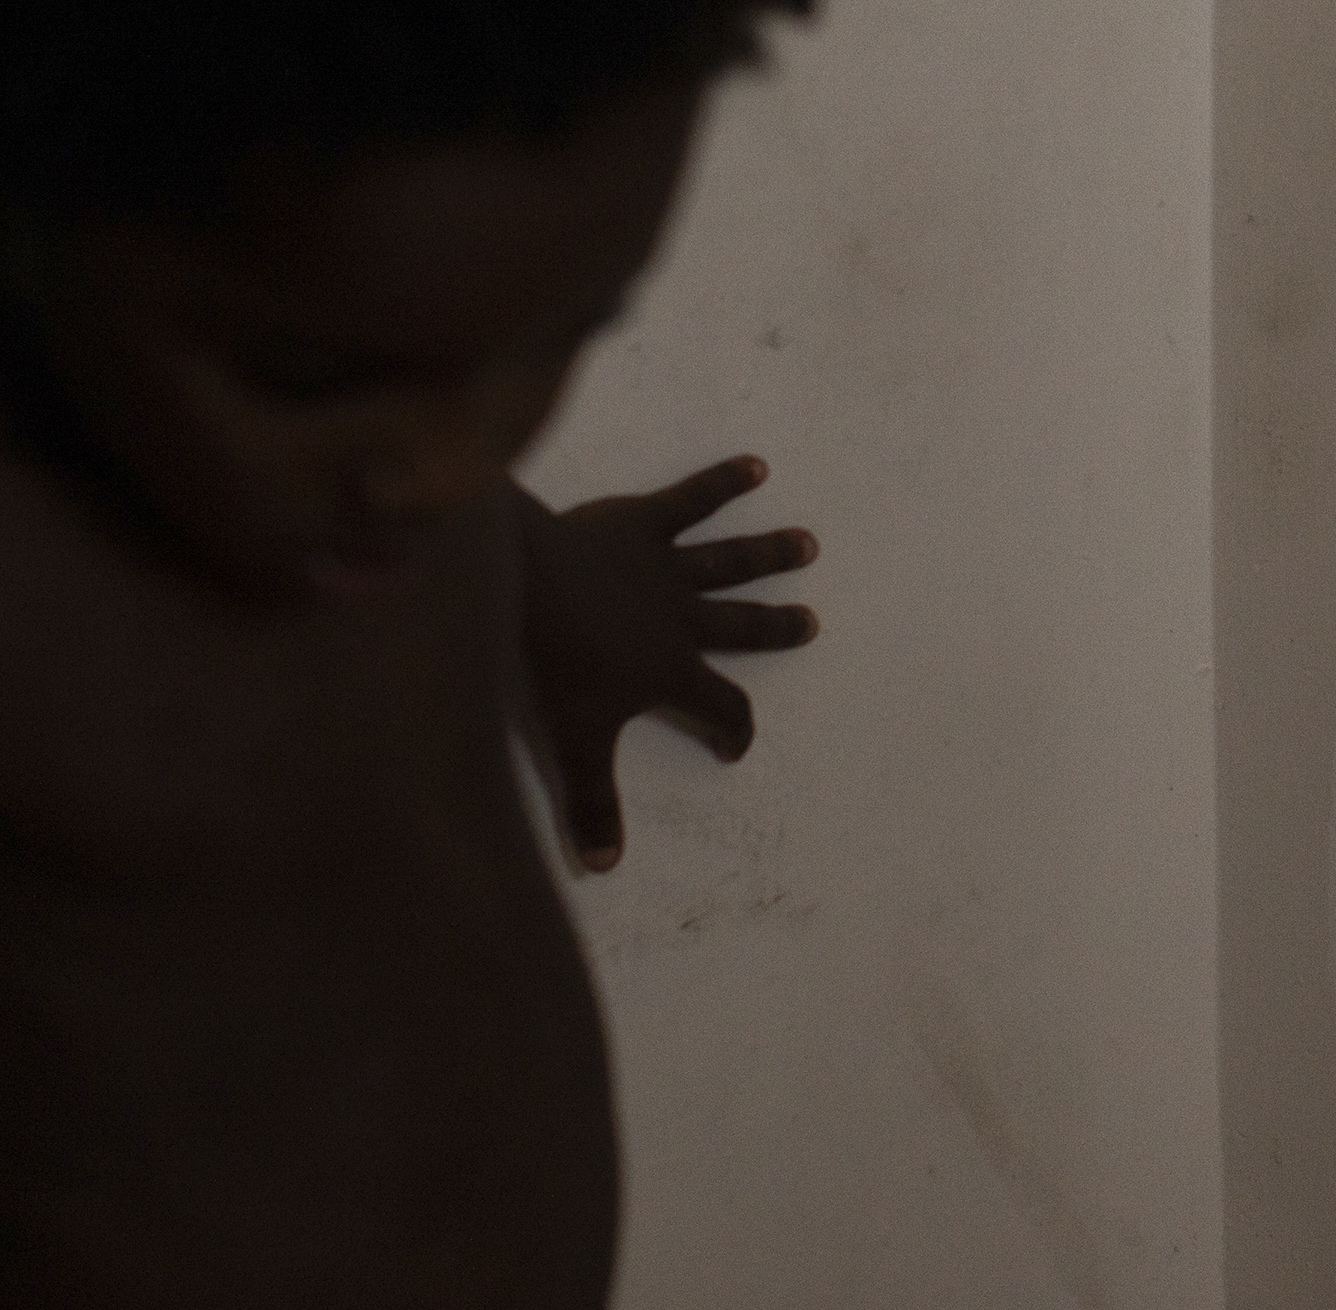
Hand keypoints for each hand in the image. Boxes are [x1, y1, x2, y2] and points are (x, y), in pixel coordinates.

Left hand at [516, 457, 817, 870]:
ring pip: (729, 561)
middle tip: (810, 622)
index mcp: (671, 671)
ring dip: (770, 554)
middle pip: (741, 626)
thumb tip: (604, 868)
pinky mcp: (640, 522)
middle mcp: (681, 618)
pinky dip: (723, 481)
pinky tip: (755, 466)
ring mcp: (665, 566)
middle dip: (774, 628)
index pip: (720, 708)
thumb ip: (590, 804)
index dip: (733, 730)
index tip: (734, 745)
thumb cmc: (551, 662)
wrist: (525, 582)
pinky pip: (691, 499)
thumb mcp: (572, 743)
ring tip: (807, 545)